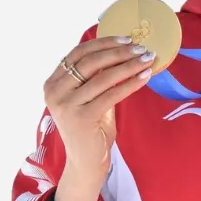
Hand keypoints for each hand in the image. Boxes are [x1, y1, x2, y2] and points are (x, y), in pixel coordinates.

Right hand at [44, 36, 154, 176]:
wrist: (86, 161)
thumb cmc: (91, 127)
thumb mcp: (89, 97)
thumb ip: (96, 76)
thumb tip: (123, 50)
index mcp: (53, 83)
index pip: (78, 53)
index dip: (103, 43)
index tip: (126, 39)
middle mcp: (54, 92)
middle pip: (90, 62)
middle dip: (119, 52)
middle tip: (142, 48)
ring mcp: (66, 105)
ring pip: (103, 76)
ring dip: (129, 65)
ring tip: (148, 59)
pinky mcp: (82, 118)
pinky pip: (112, 94)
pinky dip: (131, 83)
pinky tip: (145, 76)